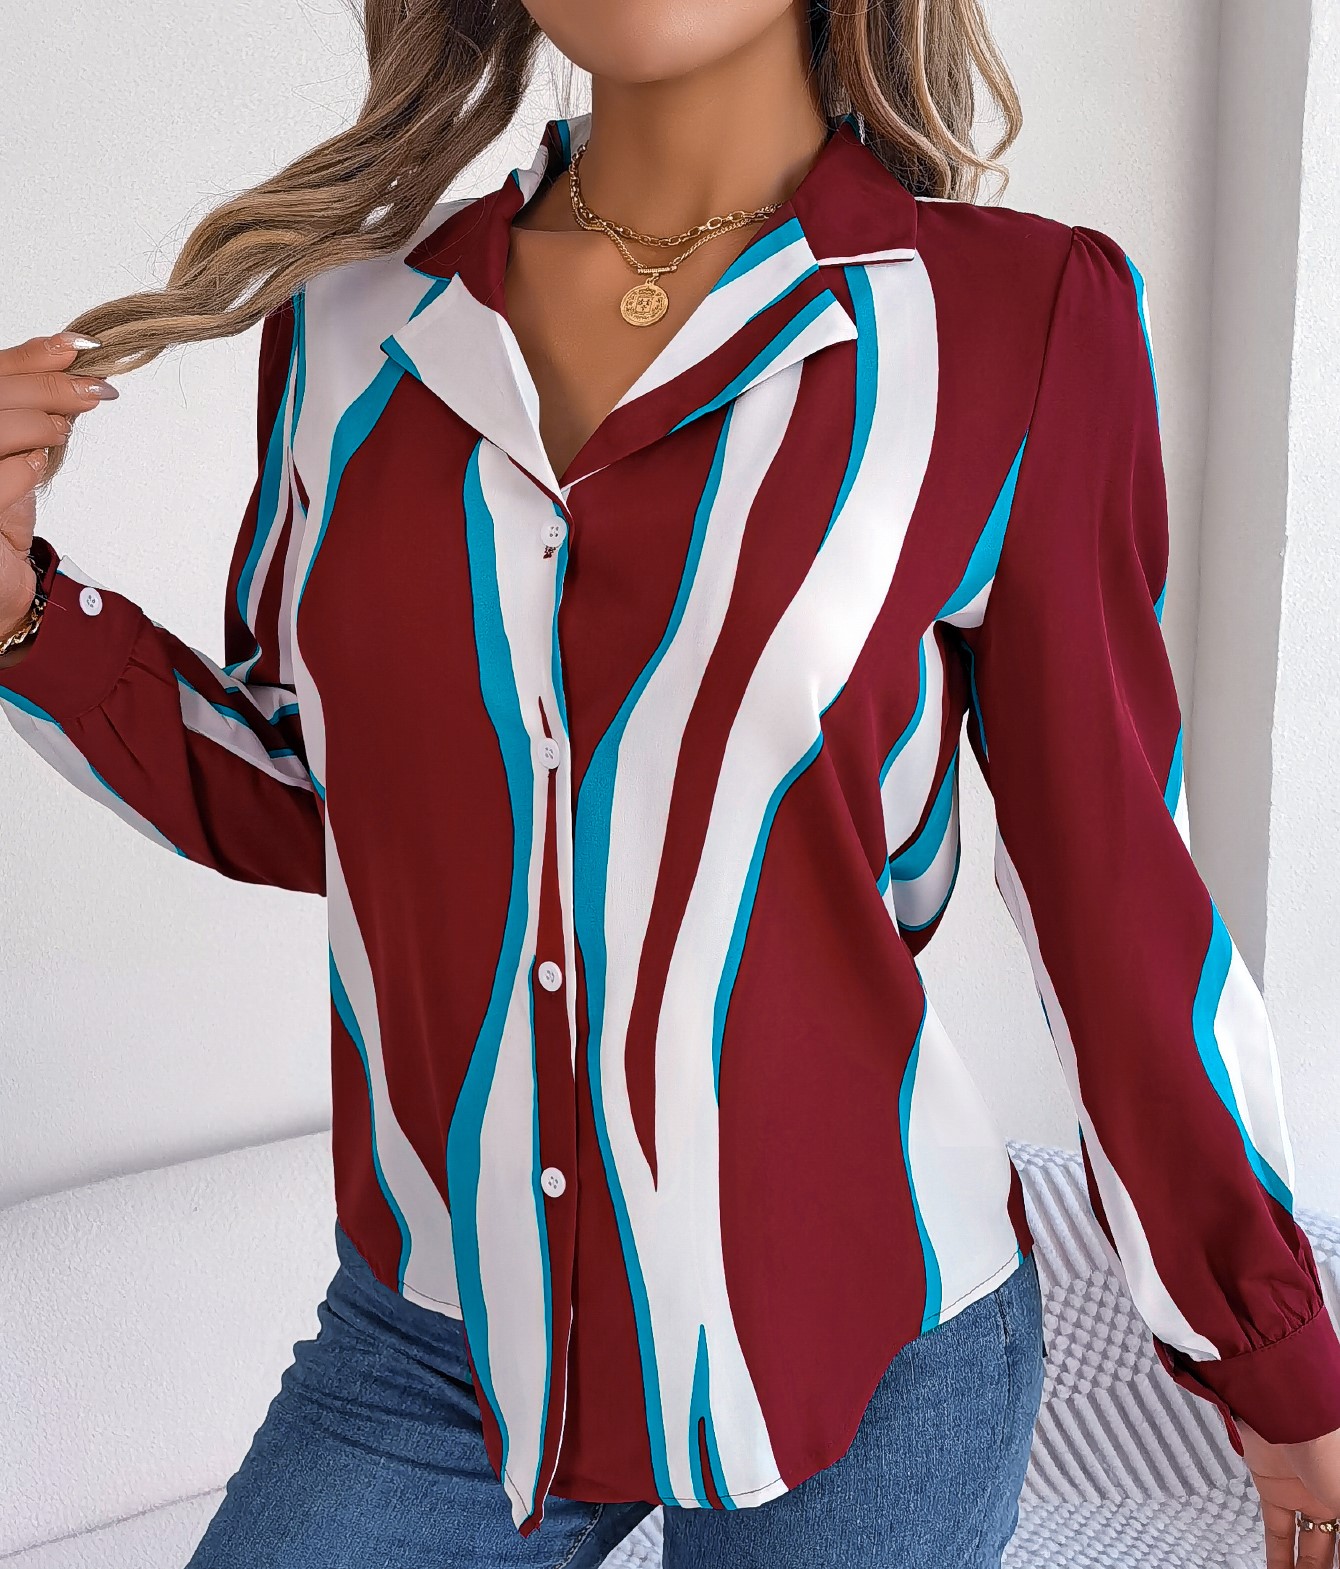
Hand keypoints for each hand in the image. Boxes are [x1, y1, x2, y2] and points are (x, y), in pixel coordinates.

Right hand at [0, 331, 116, 634]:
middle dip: (50, 386)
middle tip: (93, 391)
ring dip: (40, 425)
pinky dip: (24, 468)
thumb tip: (70, 353)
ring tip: (58, 436)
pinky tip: (34, 469)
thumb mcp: (15, 449)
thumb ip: (29, 404)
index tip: (79, 346)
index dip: (32, 356)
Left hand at [1239, 1417, 1339, 1567]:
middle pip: (1335, 1542)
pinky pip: (1279, 1532)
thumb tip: (1336, 1551)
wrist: (1287, 1405)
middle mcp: (1335, 1495)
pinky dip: (1278, 1559)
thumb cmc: (1331, 1444)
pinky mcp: (1273, 1489)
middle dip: (1329, 1567)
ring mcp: (1305, 1493)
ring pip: (1310, 1545)